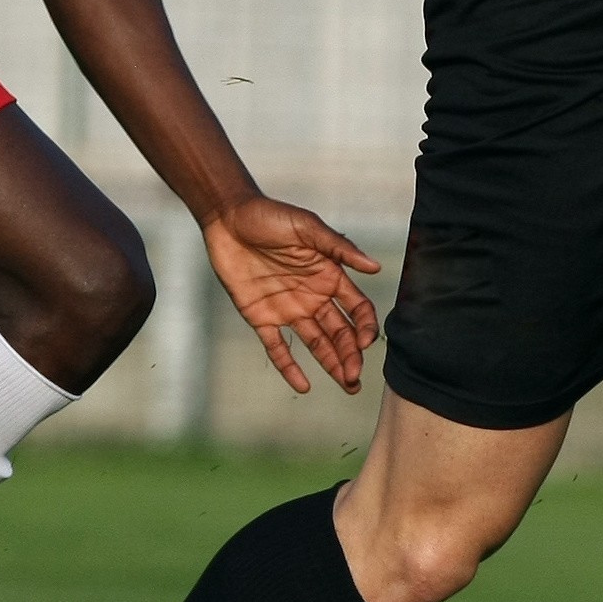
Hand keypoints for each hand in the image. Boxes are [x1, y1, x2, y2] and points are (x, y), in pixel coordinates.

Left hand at [204, 196, 382, 394]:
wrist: (227, 218)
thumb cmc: (270, 216)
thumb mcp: (307, 227)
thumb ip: (339, 248)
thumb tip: (375, 267)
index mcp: (329, 276)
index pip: (356, 309)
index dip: (365, 327)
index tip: (367, 343)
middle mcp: (313, 297)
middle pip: (340, 333)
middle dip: (351, 356)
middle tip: (355, 378)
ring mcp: (288, 309)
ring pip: (317, 344)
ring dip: (332, 365)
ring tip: (346, 385)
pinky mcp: (261, 317)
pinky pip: (277, 347)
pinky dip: (290, 367)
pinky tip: (303, 385)